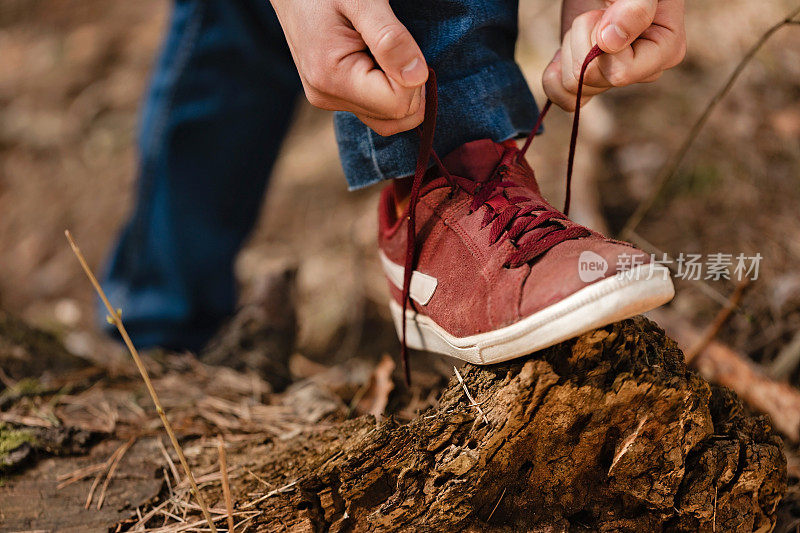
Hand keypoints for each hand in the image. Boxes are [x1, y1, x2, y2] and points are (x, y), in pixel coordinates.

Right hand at [270, 0, 427, 135]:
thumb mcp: (363, 1)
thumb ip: (391, 40)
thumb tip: (418, 78)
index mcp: (332, 77)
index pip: (397, 104)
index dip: (414, 78)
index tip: (404, 45)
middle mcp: (328, 96)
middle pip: (395, 116)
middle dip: (410, 85)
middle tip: (397, 46)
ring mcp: (329, 98)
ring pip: (387, 117)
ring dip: (402, 89)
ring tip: (387, 52)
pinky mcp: (333, 95)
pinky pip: (375, 108)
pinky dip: (390, 90)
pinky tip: (381, 62)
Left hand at [543, 0, 685, 110]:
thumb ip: (634, 10)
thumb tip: (610, 43)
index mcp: (665, 50)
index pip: (619, 73)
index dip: (599, 44)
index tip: (605, 14)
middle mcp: (643, 71)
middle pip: (592, 79)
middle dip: (583, 40)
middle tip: (596, 14)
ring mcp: (615, 78)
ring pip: (575, 86)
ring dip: (571, 46)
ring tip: (589, 24)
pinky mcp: (591, 80)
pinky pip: (566, 100)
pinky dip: (554, 78)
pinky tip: (561, 55)